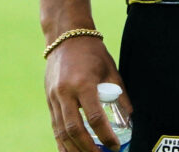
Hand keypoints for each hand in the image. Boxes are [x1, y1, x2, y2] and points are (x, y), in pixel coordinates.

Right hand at [45, 36, 129, 151]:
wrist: (66, 37)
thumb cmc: (93, 52)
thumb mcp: (111, 70)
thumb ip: (119, 94)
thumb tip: (130, 116)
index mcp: (83, 84)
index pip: (95, 118)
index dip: (105, 135)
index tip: (115, 146)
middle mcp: (65, 93)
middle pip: (75, 129)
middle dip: (88, 148)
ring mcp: (54, 98)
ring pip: (61, 131)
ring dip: (73, 149)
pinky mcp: (48, 100)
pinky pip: (54, 126)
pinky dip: (61, 141)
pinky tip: (69, 151)